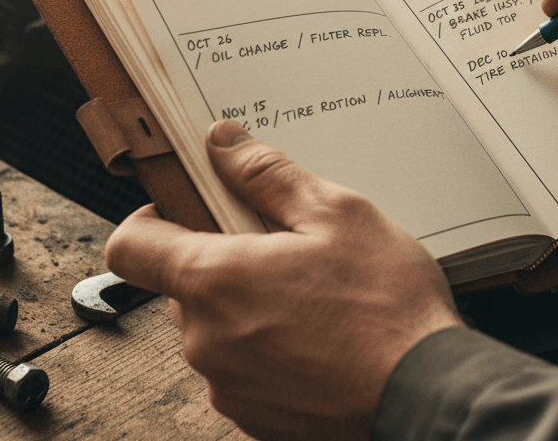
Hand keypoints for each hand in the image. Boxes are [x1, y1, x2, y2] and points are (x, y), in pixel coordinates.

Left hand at [104, 121, 461, 440]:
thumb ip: (268, 173)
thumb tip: (222, 143)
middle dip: (228, 256)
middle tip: (289, 243)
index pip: (131, 246)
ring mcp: (228, 387)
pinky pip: (245, 366)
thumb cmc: (386, 304)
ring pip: (219, 325)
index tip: (187, 204)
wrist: (427, 394)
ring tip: (318, 293)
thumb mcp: (336, 212)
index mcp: (214, 281)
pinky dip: (272, 345)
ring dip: (252, 302)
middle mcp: (206, 342)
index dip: (151, 217)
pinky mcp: (255, 417)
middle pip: (186, 282)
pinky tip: (324, 334)